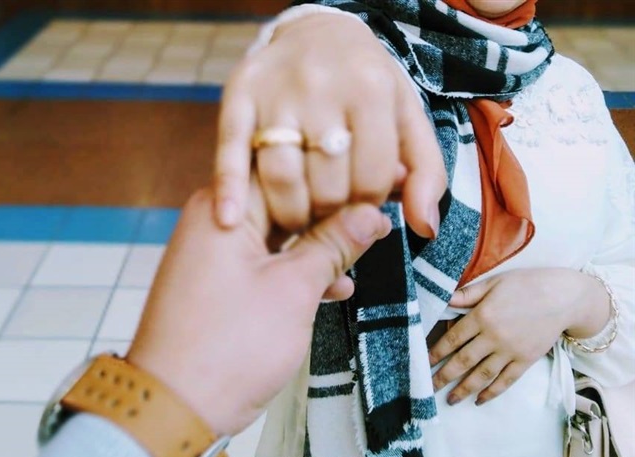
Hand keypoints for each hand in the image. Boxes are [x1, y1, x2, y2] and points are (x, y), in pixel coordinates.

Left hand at [127, 188, 390, 434]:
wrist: (174, 406)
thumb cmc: (230, 346)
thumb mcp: (294, 290)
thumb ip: (335, 244)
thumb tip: (373, 215)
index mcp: (225, 206)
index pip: (293, 168)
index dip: (343, 173)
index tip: (388, 178)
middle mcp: (216, 219)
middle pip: (288, 199)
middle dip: (336, 210)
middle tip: (384, 211)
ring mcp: (215, 253)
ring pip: (280, 234)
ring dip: (322, 246)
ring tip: (368, 251)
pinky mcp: (219, 284)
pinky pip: (266, 264)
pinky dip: (297, 272)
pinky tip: (336, 286)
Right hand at [213, 13, 444, 237]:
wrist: (318, 31)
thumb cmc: (368, 86)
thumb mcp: (407, 119)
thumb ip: (426, 172)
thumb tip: (426, 228)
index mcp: (371, 89)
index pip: (370, 180)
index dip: (367, 207)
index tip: (359, 207)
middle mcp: (322, 85)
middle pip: (326, 184)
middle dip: (329, 215)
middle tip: (327, 219)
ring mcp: (276, 91)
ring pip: (281, 176)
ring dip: (290, 215)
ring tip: (297, 221)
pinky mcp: (238, 95)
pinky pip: (230, 150)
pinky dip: (229, 189)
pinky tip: (228, 220)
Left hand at [429, 269, 610, 405]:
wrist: (565, 297)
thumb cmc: (526, 285)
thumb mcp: (494, 283)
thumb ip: (467, 294)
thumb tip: (442, 299)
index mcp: (482, 316)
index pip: (452, 339)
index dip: (436, 353)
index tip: (423, 363)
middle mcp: (494, 336)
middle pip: (463, 361)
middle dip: (443, 376)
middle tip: (428, 388)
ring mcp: (511, 351)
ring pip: (482, 375)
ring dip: (464, 389)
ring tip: (450, 399)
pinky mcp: (526, 360)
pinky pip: (506, 380)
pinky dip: (492, 392)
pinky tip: (479, 400)